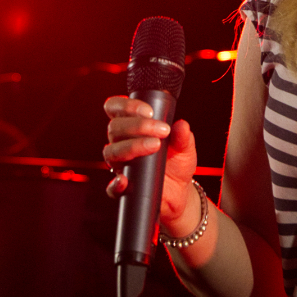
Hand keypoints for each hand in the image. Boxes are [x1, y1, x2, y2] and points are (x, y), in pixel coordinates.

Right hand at [101, 96, 200, 235]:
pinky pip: (112, 187)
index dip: (126, 106)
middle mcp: (120, 143)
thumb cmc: (177, 163)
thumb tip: (181, 125)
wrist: (180, 191)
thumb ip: (183, 136)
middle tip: (162, 130)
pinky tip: (124, 180)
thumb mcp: (185, 148)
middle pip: (115, 128)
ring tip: (155, 145)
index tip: (149, 111)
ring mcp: (120, 165)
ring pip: (111, 152)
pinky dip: (115, 184)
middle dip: (138, 126)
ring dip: (132, 146)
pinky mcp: (123, 188)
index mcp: (131, 128)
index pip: (115, 109)